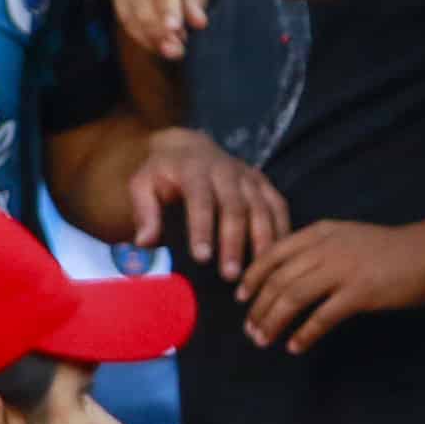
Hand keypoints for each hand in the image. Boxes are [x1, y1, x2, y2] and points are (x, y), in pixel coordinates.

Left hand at [126, 126, 287, 279]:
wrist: (188, 147)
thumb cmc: (163, 172)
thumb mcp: (142, 184)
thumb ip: (144, 211)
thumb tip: (145, 242)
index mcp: (194, 169)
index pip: (200, 199)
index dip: (202, 228)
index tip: (202, 257)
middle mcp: (226, 170)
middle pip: (236, 207)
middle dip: (234, 242)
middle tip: (230, 275)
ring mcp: (249, 176)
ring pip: (262, 209)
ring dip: (261, 242)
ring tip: (255, 275)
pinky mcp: (264, 184)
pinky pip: (278, 207)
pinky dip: (282, 232)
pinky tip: (277, 258)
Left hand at [238, 218, 424, 350]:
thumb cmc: (391, 248)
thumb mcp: (347, 237)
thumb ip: (320, 250)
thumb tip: (290, 276)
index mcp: (320, 232)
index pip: (273, 252)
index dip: (253, 276)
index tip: (242, 297)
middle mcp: (326, 248)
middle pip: (278, 278)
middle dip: (258, 307)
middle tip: (250, 329)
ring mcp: (343, 269)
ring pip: (293, 296)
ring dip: (273, 321)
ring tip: (264, 340)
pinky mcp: (360, 292)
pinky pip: (322, 316)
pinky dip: (305, 333)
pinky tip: (296, 346)